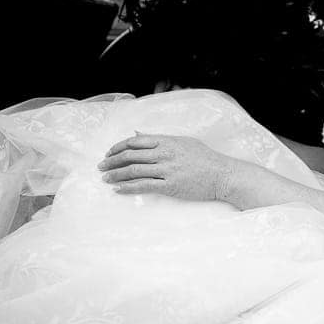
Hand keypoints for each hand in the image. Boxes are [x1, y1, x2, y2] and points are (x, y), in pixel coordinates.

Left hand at [97, 133, 234, 202]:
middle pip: (131, 155)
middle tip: (101, 166)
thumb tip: (137, 134)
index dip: (119, 146)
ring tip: (105, 178)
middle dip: (112, 161)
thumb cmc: (205, 158)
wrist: (222, 174)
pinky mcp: (170, 186)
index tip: (109, 153)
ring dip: (116, 174)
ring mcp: (167, 169)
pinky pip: (144, 186)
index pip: (136, 141)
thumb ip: (160, 138)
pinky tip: (118, 189)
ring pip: (134, 170)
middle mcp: (165, 153)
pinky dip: (128, 187)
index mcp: (167, 140)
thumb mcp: (183, 141)